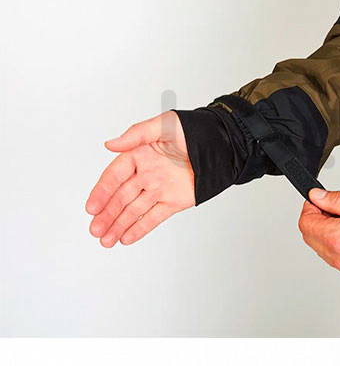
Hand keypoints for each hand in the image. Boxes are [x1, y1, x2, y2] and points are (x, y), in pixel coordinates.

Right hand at [86, 111, 194, 247]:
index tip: (92, 208)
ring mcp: (159, 189)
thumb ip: (136, 135)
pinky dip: (140, 228)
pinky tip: (125, 238)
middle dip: (107, 215)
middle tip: (94, 230)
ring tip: (105, 240)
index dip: (101, 192)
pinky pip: (153, 217)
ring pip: (134, 211)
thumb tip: (110, 144)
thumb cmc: (193, 130)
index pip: (114, 176)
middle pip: (121, 197)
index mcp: (139, 155)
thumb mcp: (164, 125)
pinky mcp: (174, 201)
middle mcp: (146, 174)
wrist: (221, 144)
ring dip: (119, 225)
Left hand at [298, 189, 339, 283]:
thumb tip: (317, 197)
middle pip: (310, 238)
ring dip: (327, 233)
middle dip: (316, 220)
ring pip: (323, 250)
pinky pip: (338, 259)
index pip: (306, 223)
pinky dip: (339, 246)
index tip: (317, 200)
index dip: (309, 207)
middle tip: (332, 208)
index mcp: (339, 238)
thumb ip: (337, 200)